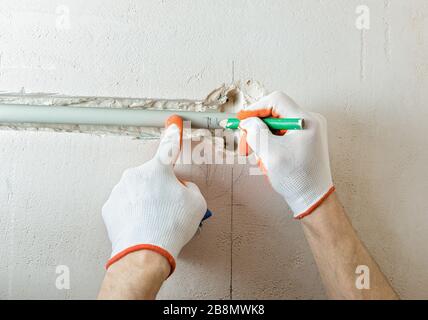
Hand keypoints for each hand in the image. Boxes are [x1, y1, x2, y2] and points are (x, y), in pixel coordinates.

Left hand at [102, 116, 207, 274]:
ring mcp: (120, 190)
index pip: (168, 147)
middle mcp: (136, 175)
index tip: (173, 124)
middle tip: (168, 208)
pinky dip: (133, 212)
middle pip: (152, 177)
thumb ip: (191, 188)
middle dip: (160, 188)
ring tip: (154, 221)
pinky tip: (141, 225)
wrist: (144, 252)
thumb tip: (183, 188)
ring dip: (146, 201)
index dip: (173, 135)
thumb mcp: (197, 204)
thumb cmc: (170, 226)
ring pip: (137, 191)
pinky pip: (125, 204)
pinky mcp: (110, 207)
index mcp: (158, 170)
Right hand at [238, 91, 334, 218]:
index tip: (241, 120)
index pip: (276, 100)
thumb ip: (256, 132)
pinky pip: (280, 136)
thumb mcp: (271, 154)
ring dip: (261, 141)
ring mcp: (307, 132)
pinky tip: (269, 162)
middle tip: (245, 146)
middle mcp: (309, 122)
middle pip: (274, 114)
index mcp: (306, 121)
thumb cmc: (297, 179)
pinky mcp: (303, 141)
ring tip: (260, 160)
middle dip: (256, 129)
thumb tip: (247, 121)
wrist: (313, 199)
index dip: (255, 108)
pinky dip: (269, 147)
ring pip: (274, 127)